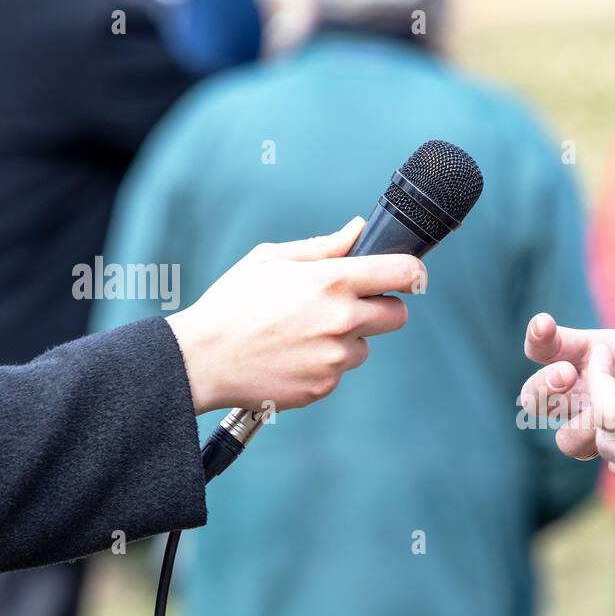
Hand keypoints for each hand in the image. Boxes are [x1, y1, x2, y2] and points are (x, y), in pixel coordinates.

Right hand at [168, 218, 422, 412]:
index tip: (410, 275)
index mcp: (331, 281)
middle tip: (351, 305)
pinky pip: (340, 371)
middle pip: (397, 316)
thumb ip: (324, 247)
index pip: (402, 273)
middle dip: (382, 308)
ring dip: (347, 339)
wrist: (201, 359)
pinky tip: (291, 354)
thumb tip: (358, 230)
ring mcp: (335, 357)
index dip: (412, 272)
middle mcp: (341, 320)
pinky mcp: (325, 385)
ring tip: (302, 333)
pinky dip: (324, 363)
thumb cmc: (232, 304)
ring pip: (365, 346)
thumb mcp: (272, 260)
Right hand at [520, 288, 614, 459]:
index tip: (546, 325)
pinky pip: (614, 464)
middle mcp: (596, 393)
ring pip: (568, 440)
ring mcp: (612, 429)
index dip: (540, 339)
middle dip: (544, 387)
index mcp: (598, 353)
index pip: (549, 348)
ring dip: (587, 420)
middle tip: (568, 375)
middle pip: (537, 399)